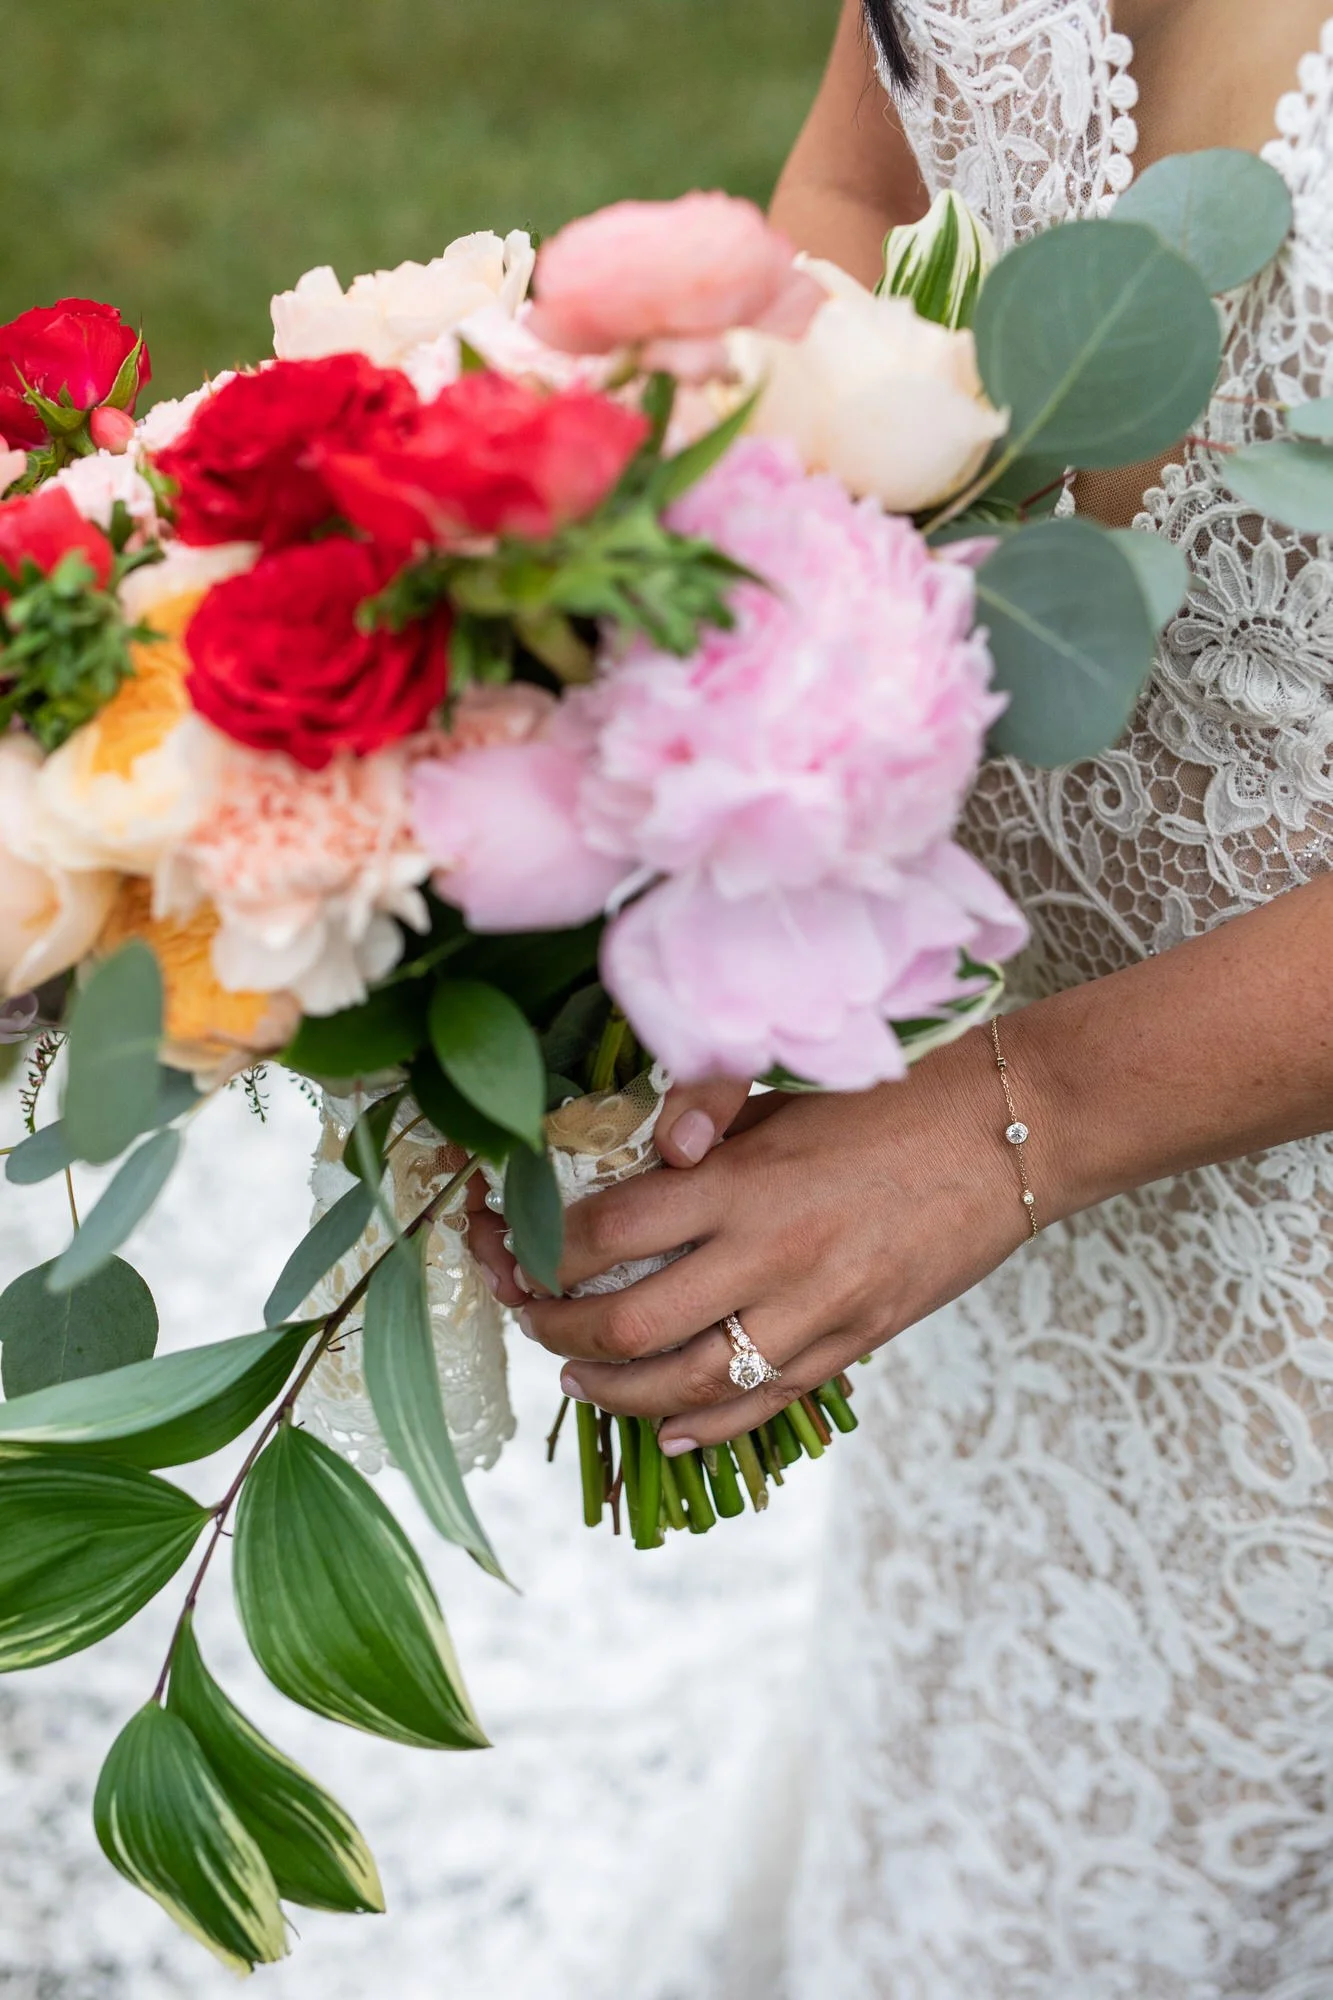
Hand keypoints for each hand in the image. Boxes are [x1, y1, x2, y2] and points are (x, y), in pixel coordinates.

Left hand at [510, 1033, 1031, 1450]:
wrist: (1009, 1135)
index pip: (610, 1231)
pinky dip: (706, 1426)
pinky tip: (668, 1430)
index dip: (545, 1250)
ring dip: (618, 1390)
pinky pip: (766, 1403)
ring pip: (691, 1383)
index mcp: (746, 1180)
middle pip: (632, 1324)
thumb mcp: (790, 1087)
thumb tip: (652, 1146)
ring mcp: (818, 1309)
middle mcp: (774, 1254)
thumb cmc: (893, 1097)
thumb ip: (708, 1109)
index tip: (518, 1245)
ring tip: (579, 1378)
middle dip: (558, 1331)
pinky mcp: (856, 1341)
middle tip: (531, 1319)